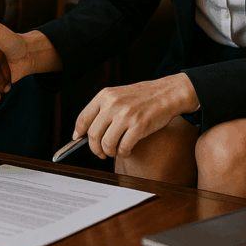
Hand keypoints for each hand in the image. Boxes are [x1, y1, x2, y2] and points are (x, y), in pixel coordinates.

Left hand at [76, 74, 197, 158]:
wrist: (167, 93)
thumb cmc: (143, 97)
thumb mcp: (118, 95)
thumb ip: (103, 109)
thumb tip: (85, 131)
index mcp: (105, 95)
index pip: (83, 118)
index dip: (79, 133)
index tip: (78, 139)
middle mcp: (112, 104)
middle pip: (93, 134)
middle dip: (95, 148)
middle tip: (100, 152)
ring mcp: (125, 115)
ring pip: (107, 143)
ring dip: (109, 152)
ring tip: (115, 150)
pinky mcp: (139, 126)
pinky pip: (123, 147)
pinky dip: (123, 152)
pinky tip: (127, 150)